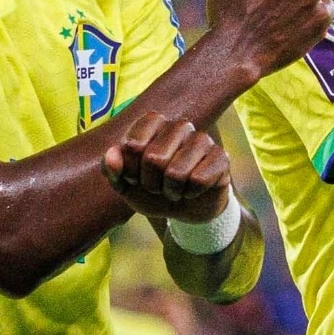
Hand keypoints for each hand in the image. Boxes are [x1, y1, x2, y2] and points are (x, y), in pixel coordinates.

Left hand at [102, 110, 232, 223]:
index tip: (134, 176)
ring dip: (171, 191)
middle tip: (156, 186)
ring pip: (176, 172)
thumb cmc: (153, 190)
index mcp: (154, 124)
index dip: (130, 168)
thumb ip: (112, 169)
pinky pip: (198, 180)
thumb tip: (112, 153)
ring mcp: (202, 140)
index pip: (133, 143)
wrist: (185, 210)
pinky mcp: (221, 157)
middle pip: (154, 159)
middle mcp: (179, 126)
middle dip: (151, 183)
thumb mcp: (126, 185)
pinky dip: (190, 193)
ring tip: (174, 190)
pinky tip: (192, 191)